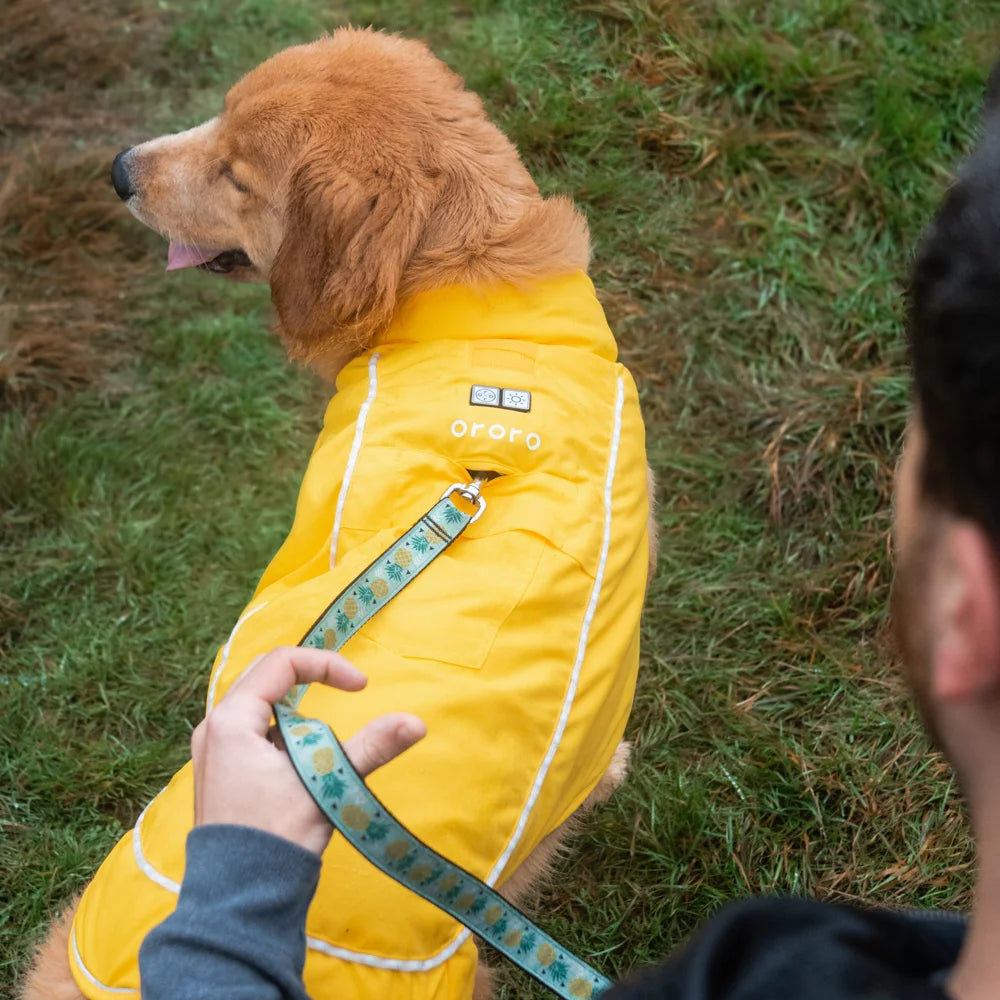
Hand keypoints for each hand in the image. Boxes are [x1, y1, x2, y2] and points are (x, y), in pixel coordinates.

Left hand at [191, 646, 425, 854]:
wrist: (239, 901)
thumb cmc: (277, 837)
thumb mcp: (327, 784)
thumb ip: (371, 747)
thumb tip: (418, 724)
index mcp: (230, 720)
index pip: (281, 663)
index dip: (326, 665)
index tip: (361, 687)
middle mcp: (214, 728)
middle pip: (266, 676)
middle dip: (310, 680)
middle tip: (346, 691)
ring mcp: (213, 752)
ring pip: (259, 705)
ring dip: (297, 710)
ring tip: (324, 737)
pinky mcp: (220, 773)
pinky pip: (253, 732)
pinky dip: (283, 733)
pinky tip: (302, 761)